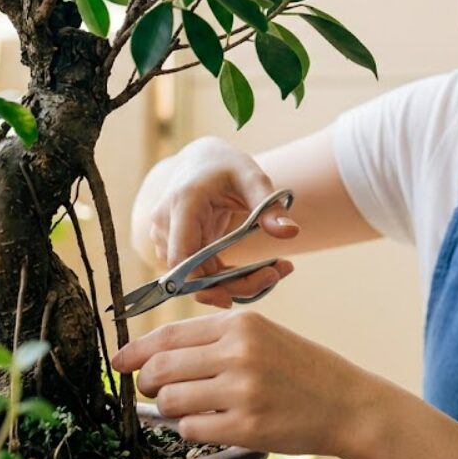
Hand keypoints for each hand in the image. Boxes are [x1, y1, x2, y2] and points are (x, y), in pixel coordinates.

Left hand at [112, 311, 376, 456]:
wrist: (347, 403)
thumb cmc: (301, 369)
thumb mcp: (262, 336)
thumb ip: (214, 340)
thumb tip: (154, 355)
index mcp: (240, 324)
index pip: (169, 335)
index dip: (135, 351)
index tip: (119, 362)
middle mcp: (239, 352)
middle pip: (161, 368)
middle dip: (148, 383)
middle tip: (153, 391)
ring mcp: (243, 390)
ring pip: (172, 400)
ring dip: (171, 409)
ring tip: (190, 408)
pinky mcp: (246, 426)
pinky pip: (192, 429)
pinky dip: (191, 429)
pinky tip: (208, 424)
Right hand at [136, 137, 300, 307]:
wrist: (202, 162)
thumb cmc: (227, 167)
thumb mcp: (252, 178)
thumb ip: (269, 206)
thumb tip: (291, 232)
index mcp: (183, 204)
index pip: (181, 257)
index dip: (202, 283)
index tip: (234, 296)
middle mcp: (166, 225)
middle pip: (194, 275)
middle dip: (236, 284)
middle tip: (278, 274)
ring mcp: (168, 240)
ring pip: (199, 280)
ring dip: (237, 284)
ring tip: (278, 269)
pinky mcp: (178, 251)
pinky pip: (202, 276)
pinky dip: (230, 279)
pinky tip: (263, 270)